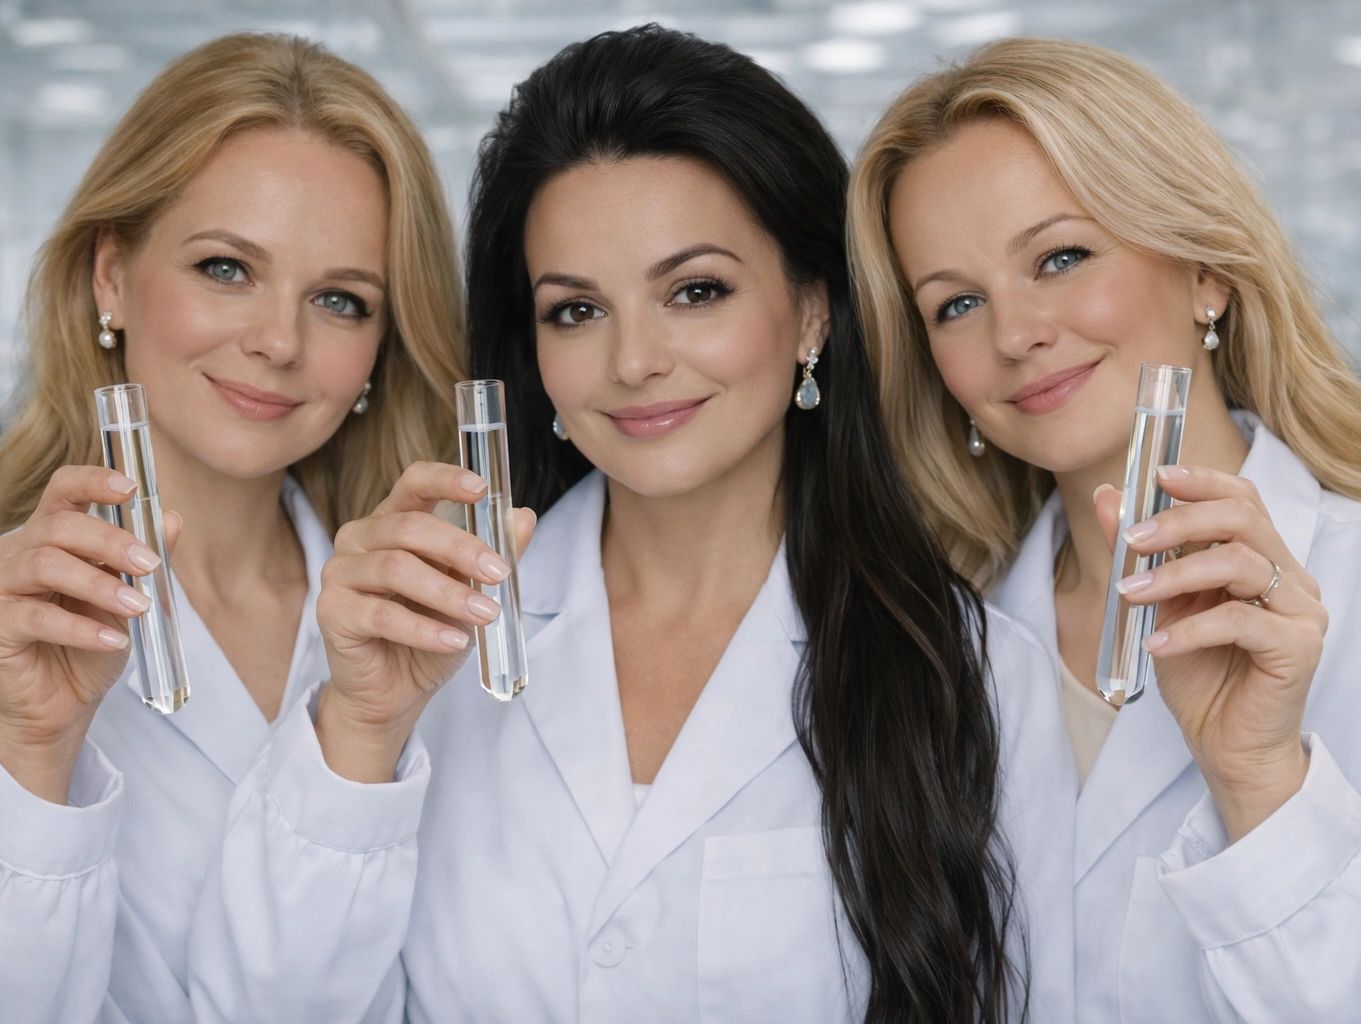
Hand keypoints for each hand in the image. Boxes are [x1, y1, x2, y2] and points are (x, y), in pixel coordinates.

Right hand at [0, 466, 180, 801]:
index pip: (63, 491)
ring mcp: (2, 587)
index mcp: (53, 537)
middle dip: (110, 541)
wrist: (61, 706)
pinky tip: (114, 640)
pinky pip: (35, 616)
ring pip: (46, 564)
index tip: (131, 488)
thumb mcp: (127, 600)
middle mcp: (21, 553)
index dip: (93, 481)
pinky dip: (81, 628)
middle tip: (151, 564)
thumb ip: (144, 560)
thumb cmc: (90, 646)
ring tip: (139, 606)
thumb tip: (172, 519)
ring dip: (100, 585)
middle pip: (59, 526)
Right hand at [315, 462, 535, 781]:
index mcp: (394, 522)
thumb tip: (525, 518)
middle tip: (500, 573)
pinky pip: (381, 615)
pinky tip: (455, 641)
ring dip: (447, 593)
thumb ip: (492, 555)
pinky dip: (424, 629)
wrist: (396, 690)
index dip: (445, 480)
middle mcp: (360, 538)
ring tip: (485, 614)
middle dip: (461, 548)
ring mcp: (341, 573)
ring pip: (395, 569)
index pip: (414, 484)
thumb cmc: (430, 631)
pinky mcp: (332, 613)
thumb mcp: (470, 592)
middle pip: (409, 527)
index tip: (482, 489)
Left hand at [1095, 465, 1325, 840]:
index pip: (1244, 500)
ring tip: (1130, 594)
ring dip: (1175, 574)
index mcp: (1263, 559)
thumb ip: (1138, 552)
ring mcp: (1301, 610)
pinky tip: (1156, 643)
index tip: (1156, 476)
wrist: (1224, 743)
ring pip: (1241, 564)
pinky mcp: (1299, 647)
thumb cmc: (1198, 673)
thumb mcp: (1158, 604)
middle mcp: (1290, 578)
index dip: (1202, 482)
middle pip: (1242, 521)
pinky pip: (1241, 621)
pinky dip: (1189, 628)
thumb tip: (1108, 497)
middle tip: (1130, 541)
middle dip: (1179, 522)